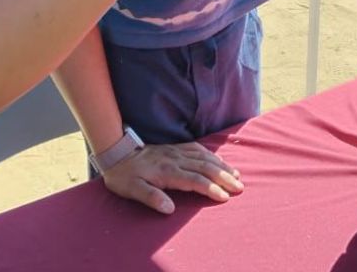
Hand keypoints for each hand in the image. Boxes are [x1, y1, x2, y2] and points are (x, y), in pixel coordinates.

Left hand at [102, 142, 243, 214]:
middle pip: (205, 167)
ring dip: (222, 165)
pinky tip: (218, 159)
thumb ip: (151, 198)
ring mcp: (177, 152)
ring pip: (205, 157)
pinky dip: (211, 154)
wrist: (116, 153)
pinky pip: (198, 149)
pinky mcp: (175, 147)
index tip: (225, 196)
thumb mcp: (132, 190)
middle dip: (224, 177)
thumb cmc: (124, 176)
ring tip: (236, 174)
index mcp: (168, 172)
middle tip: (239, 187)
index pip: (195, 180)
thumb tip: (169, 208)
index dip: (211, 188)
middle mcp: (176, 160)